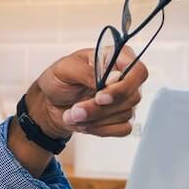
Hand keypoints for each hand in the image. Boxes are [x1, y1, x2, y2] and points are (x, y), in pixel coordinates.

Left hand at [28, 45, 147, 138]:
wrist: (50, 102)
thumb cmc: (59, 79)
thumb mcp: (65, 69)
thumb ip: (87, 72)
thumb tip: (109, 80)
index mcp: (117, 58)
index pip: (138, 71)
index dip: (123, 87)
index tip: (100, 97)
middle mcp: (125, 78)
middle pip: (131, 97)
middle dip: (100, 108)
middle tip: (76, 110)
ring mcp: (125, 99)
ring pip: (125, 115)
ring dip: (95, 119)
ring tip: (73, 114)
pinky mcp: (121, 118)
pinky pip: (123, 129)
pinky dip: (100, 129)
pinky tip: (85, 123)